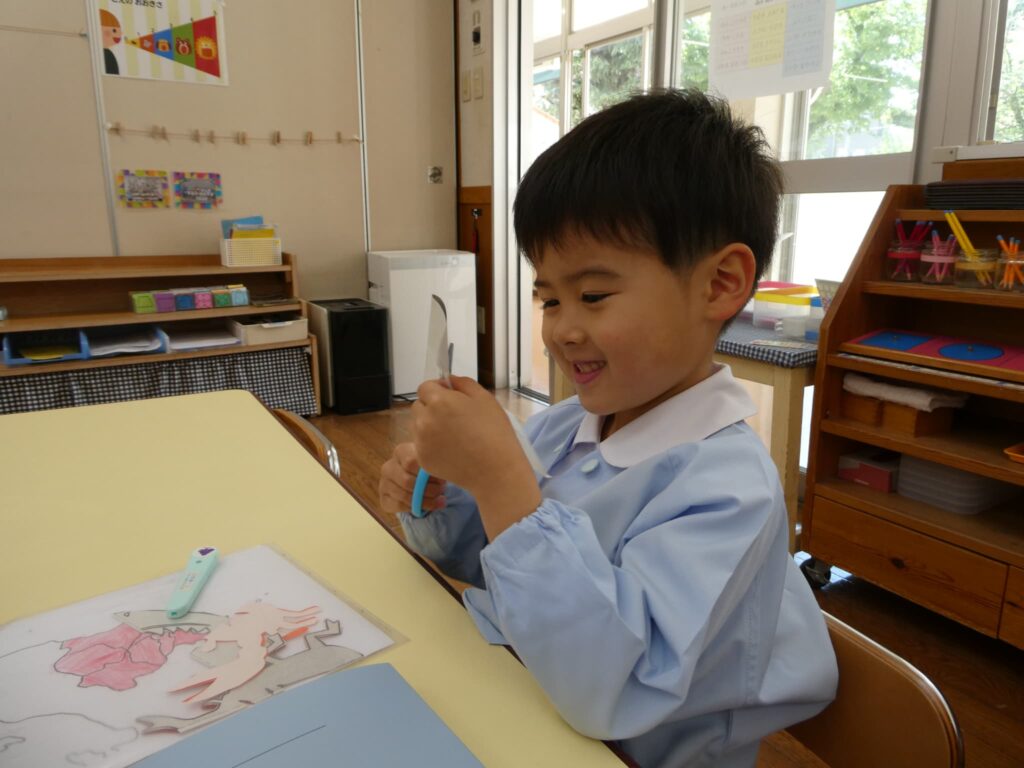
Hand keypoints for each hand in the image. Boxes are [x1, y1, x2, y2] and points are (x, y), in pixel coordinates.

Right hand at [379, 442, 446, 516]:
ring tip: (439, 499)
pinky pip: (399, 506)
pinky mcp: (384, 499)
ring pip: (404, 495)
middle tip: (441, 491)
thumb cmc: (427, 468)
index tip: (442, 479)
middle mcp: (388, 467)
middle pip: (406, 481)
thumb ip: (433, 465)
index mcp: (400, 452)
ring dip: (424, 500)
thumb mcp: (431, 462)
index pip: (410, 462)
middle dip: (428, 489)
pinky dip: (416, 507)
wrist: (418, 481)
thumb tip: (440, 476)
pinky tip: (429, 506)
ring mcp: (384, 484)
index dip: (427, 472)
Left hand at [413, 376, 540, 537]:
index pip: (424, 387)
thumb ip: (463, 383)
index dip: (437, 389)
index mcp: (438, 401)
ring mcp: (421, 441)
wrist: (495, 470)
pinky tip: (451, 449)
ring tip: (453, 434)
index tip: (450, 396)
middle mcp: (424, 420)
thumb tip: (449, 381)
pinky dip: (432, 444)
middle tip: (452, 416)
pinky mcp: (422, 459)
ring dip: (430, 425)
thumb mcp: (484, 398)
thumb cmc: (494, 432)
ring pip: (418, 425)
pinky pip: (422, 444)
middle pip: (419, 405)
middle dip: (431, 406)